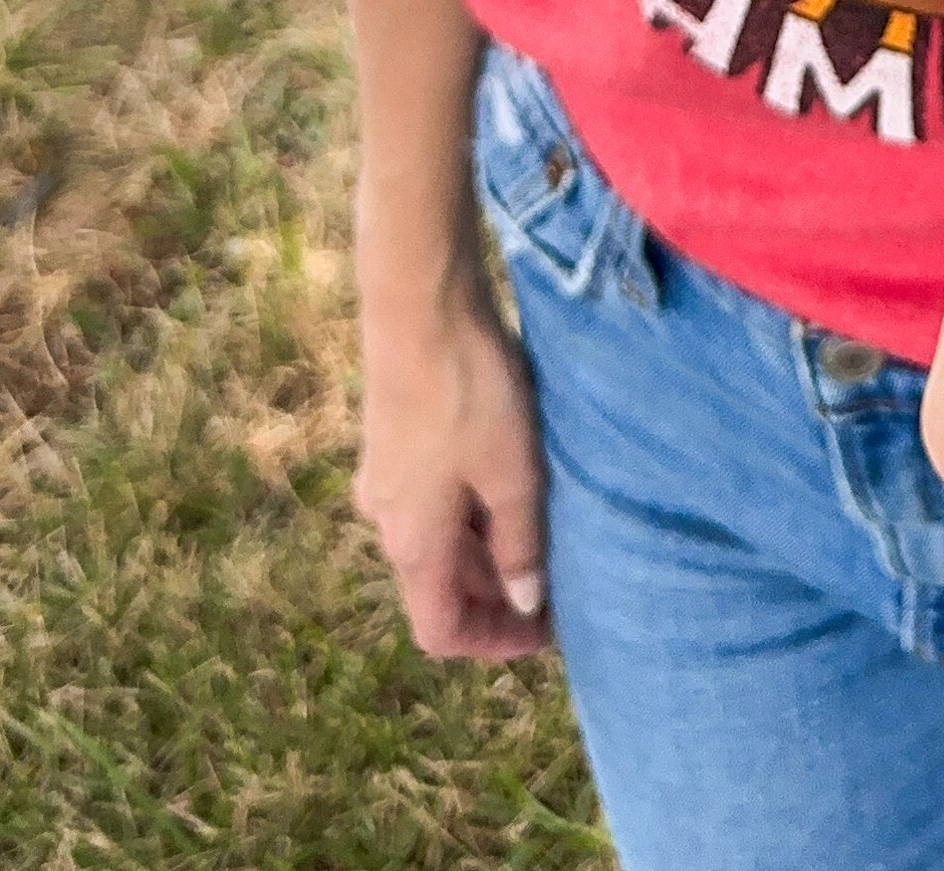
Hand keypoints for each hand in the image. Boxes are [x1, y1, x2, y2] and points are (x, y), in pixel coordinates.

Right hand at [354, 279, 552, 663]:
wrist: (418, 300)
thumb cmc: (469, 393)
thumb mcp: (512, 474)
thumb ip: (519, 544)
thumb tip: (525, 601)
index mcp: (412, 544)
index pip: (441, 631)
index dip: (494, 643)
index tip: (548, 631)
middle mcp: (387, 519)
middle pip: (439, 586)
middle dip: (497, 594)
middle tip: (559, 582)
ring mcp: (385, 474)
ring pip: (437, 538)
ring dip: (485, 549)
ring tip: (544, 530)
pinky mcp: (391, 436)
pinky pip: (432, 496)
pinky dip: (470, 508)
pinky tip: (511, 477)